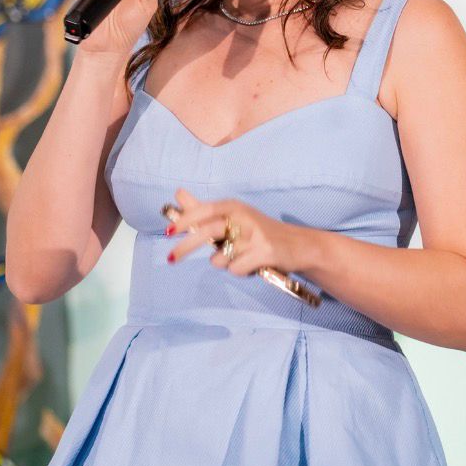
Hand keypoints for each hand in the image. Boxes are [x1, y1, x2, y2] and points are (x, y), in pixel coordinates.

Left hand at [164, 187, 317, 276]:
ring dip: (223, 263)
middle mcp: (244, 216)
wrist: (299, 246)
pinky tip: (251, 266)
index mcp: (233, 206)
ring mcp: (256, 235)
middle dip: (186, 246)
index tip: (167, 232)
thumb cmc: (258, 232)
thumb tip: (178, 194)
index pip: (205, 210)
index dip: (185, 220)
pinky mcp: (266, 252)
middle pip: (208, 231)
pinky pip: (237, 269)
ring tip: (237, 259)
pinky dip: (239, 271)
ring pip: (221, 257)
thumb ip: (203, 210)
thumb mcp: (232, 216)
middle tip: (170, 259)